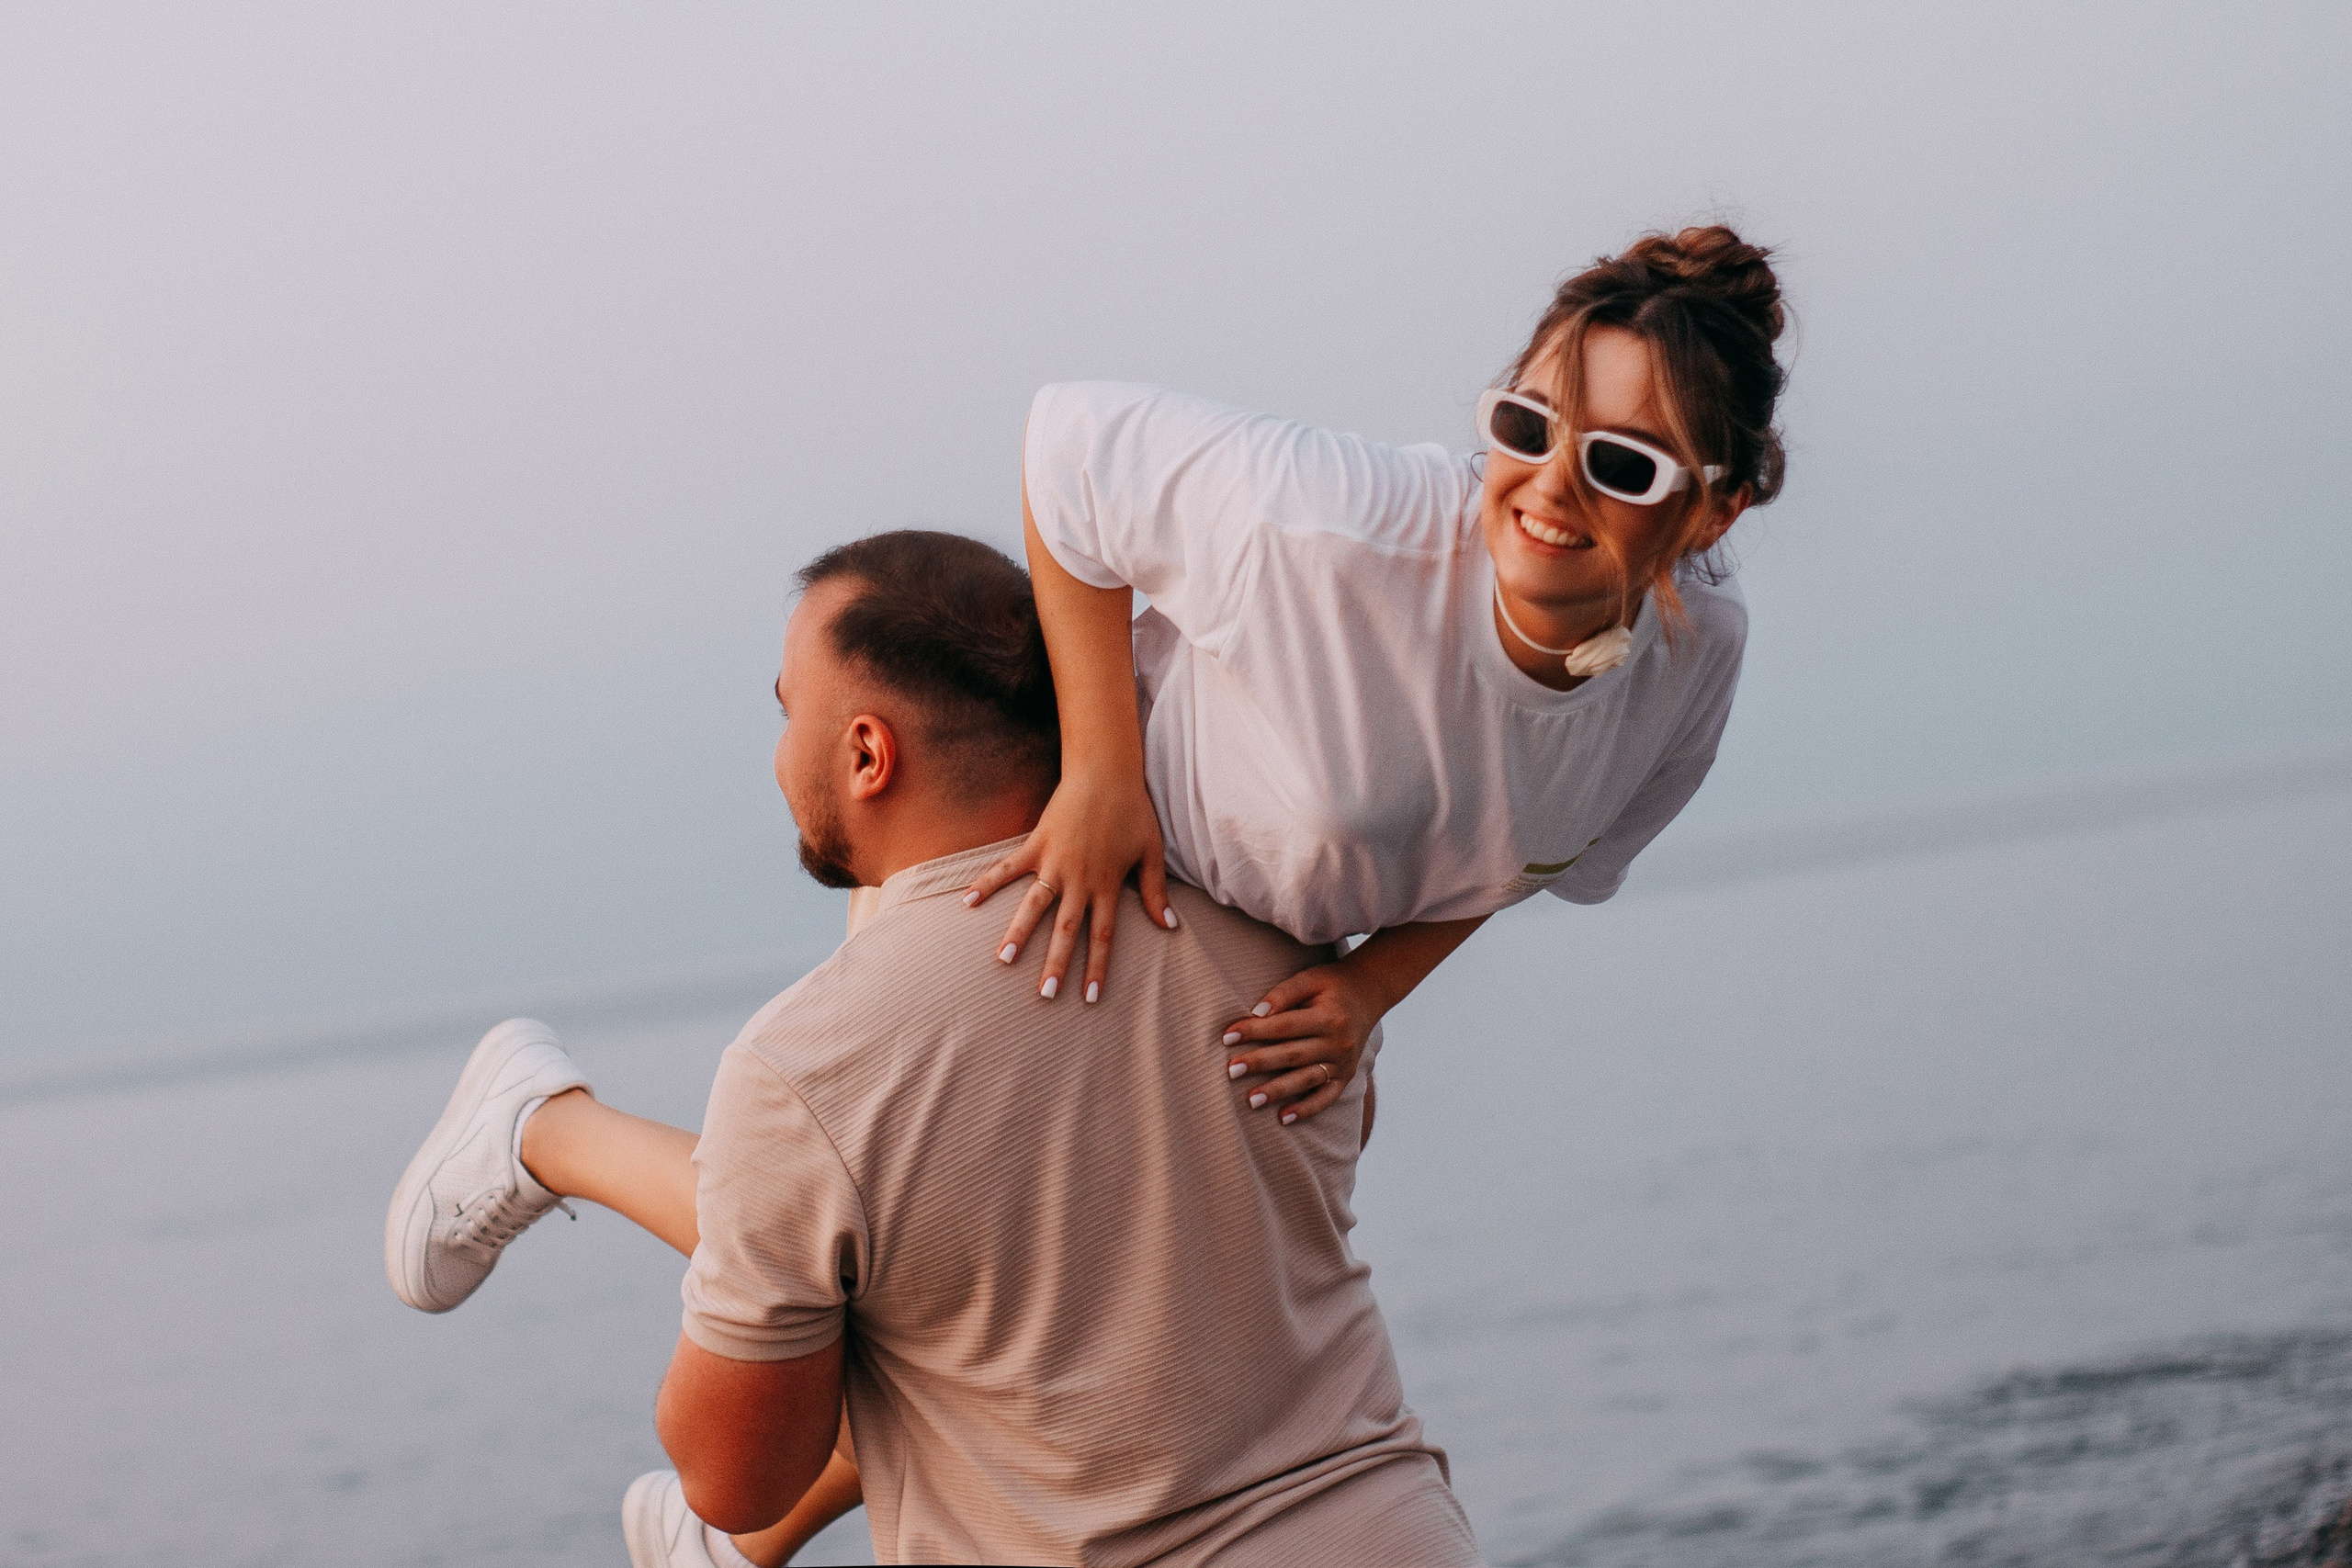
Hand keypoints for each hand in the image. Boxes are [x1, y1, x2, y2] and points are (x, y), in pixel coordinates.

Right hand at [964, 767, 1173, 1001]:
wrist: (1107, 773)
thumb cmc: (1133, 812)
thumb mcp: (1151, 852)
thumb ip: (1154, 891)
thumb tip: (1169, 926)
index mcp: (1107, 885)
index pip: (1102, 936)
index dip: (1096, 968)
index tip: (1090, 997)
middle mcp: (1079, 879)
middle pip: (1065, 930)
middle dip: (1055, 964)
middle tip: (1045, 994)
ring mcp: (1054, 862)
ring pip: (1034, 905)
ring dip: (1019, 933)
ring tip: (1004, 960)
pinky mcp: (1036, 844)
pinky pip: (1008, 867)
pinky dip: (987, 883)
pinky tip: (967, 901)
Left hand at [1220, 958, 1384, 1123]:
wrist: (1368, 995)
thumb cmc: (1330, 985)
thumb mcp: (1310, 979)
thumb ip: (1283, 993)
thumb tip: (1256, 1012)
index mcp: (1329, 1016)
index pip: (1285, 1026)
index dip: (1255, 1031)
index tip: (1227, 1036)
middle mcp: (1339, 1043)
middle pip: (1293, 1055)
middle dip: (1260, 1063)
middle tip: (1231, 1070)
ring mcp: (1344, 1064)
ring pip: (1306, 1080)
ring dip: (1278, 1091)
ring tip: (1251, 1100)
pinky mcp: (1346, 1077)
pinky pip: (1326, 1098)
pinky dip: (1306, 1110)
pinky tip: (1283, 1118)